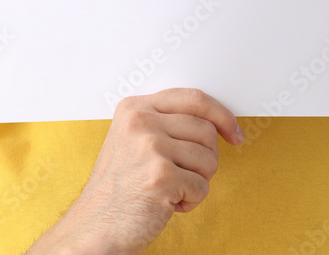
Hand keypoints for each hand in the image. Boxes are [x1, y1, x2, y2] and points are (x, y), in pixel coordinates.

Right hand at [27, 87, 243, 253]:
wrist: (94, 229)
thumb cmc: (117, 190)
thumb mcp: (132, 141)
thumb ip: (166, 123)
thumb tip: (215, 122)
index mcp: (134, 108)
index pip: (194, 98)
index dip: (222, 115)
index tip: (234, 133)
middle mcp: (140, 122)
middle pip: (206, 130)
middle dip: (205, 159)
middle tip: (183, 176)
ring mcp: (150, 147)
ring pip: (209, 159)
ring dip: (197, 182)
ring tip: (170, 190)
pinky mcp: (160, 175)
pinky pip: (202, 187)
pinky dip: (191, 201)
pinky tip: (167, 204)